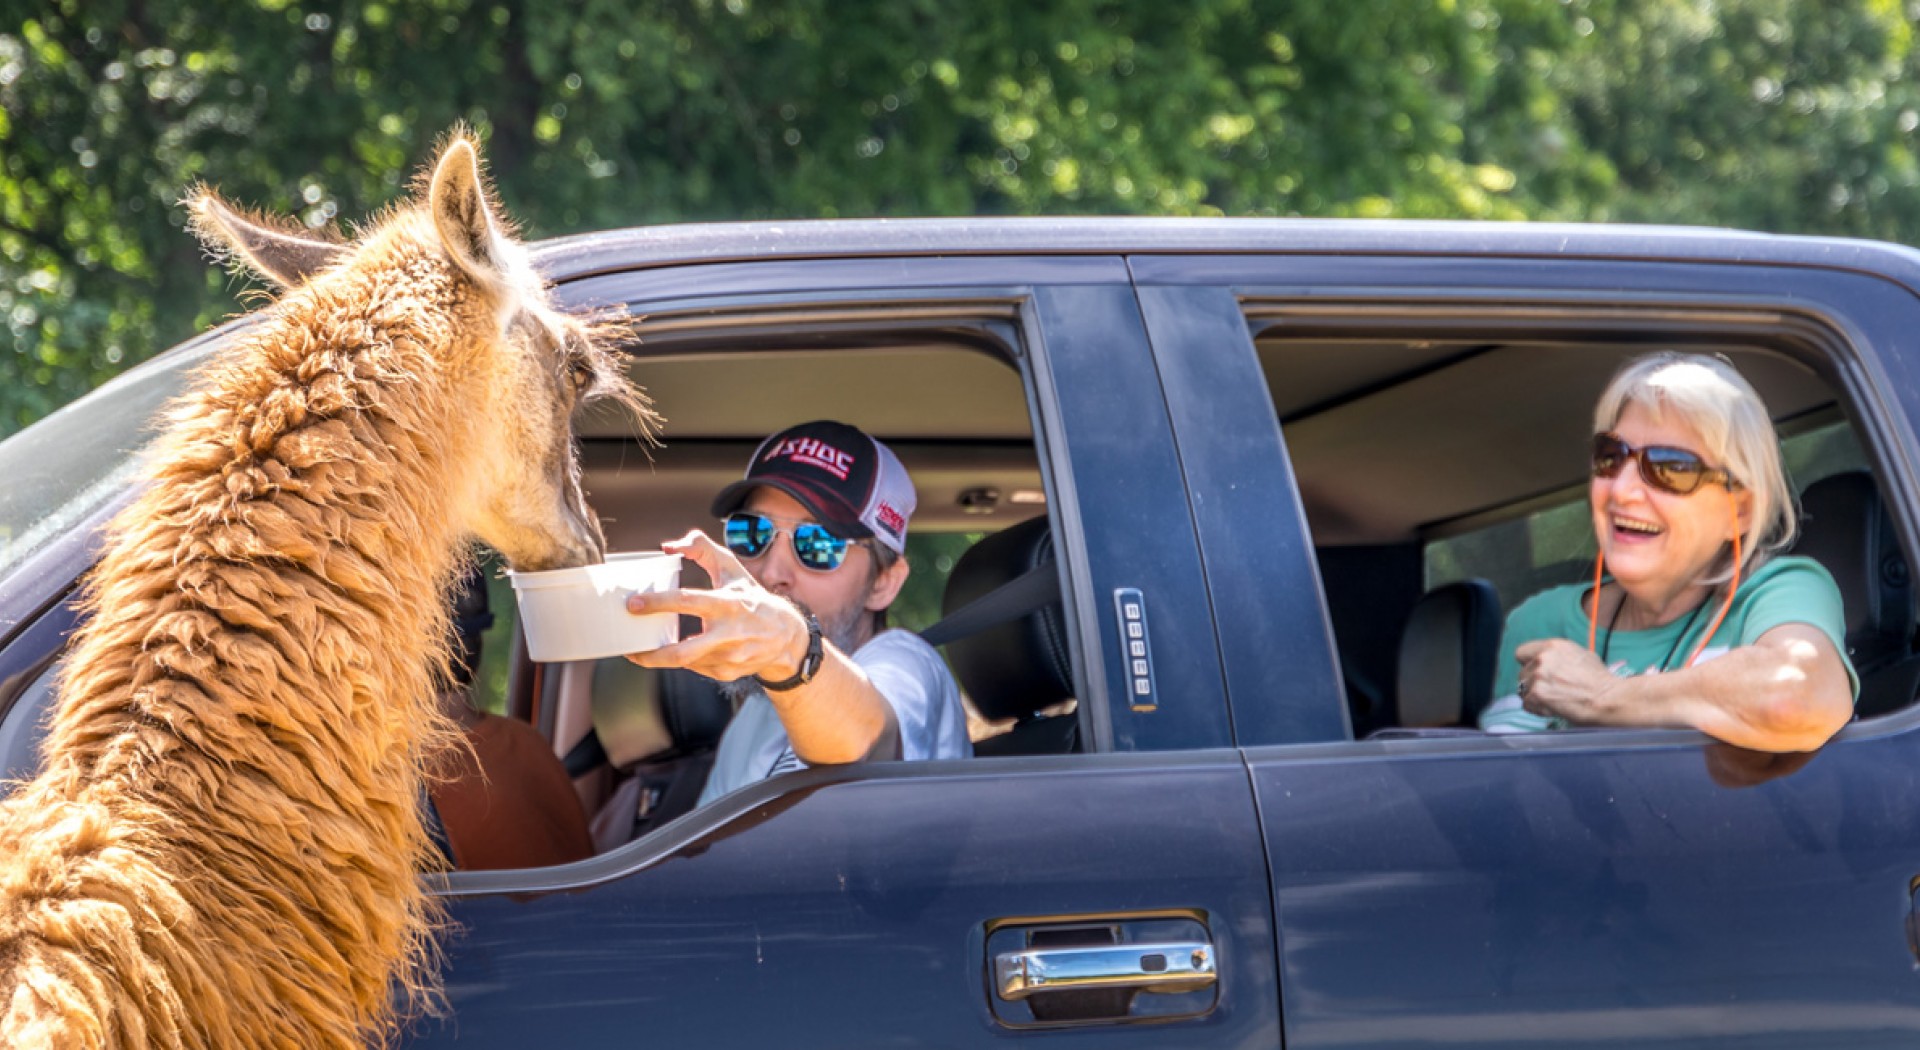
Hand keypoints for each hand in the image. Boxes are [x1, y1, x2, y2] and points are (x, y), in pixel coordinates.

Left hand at [623, 530, 808, 682]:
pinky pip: (696, 668)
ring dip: (661, 658)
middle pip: (682, 652)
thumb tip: (669, 547)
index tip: (634, 604)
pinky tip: (681, 652)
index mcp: (727, 604)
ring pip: (685, 663)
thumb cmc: (752, 598)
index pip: (687, 602)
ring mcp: (729, 658)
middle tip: (630, 649)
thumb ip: (702, 549)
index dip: (658, 603)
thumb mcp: (732, 570)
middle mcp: (729, 634)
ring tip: (643, 651)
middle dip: (651, 655)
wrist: (786, 636)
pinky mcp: (727, 673)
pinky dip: (685, 660)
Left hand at [1513, 638, 1620, 723]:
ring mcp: (1538, 677)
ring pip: (1523, 689)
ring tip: (1554, 700)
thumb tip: (1547, 659)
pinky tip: (1553, 708)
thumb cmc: (1599, 680)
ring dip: (1535, 696)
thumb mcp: (1580, 655)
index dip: (1528, 664)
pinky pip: (1527, 704)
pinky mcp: (1537, 695)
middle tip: (1549, 690)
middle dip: (1532, 683)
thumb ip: (1558, 656)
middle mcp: (1542, 658)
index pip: (1522, 652)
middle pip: (1522, 673)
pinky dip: (1537, 709)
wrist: (1606, 699)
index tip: (1534, 672)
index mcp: (1552, 646)